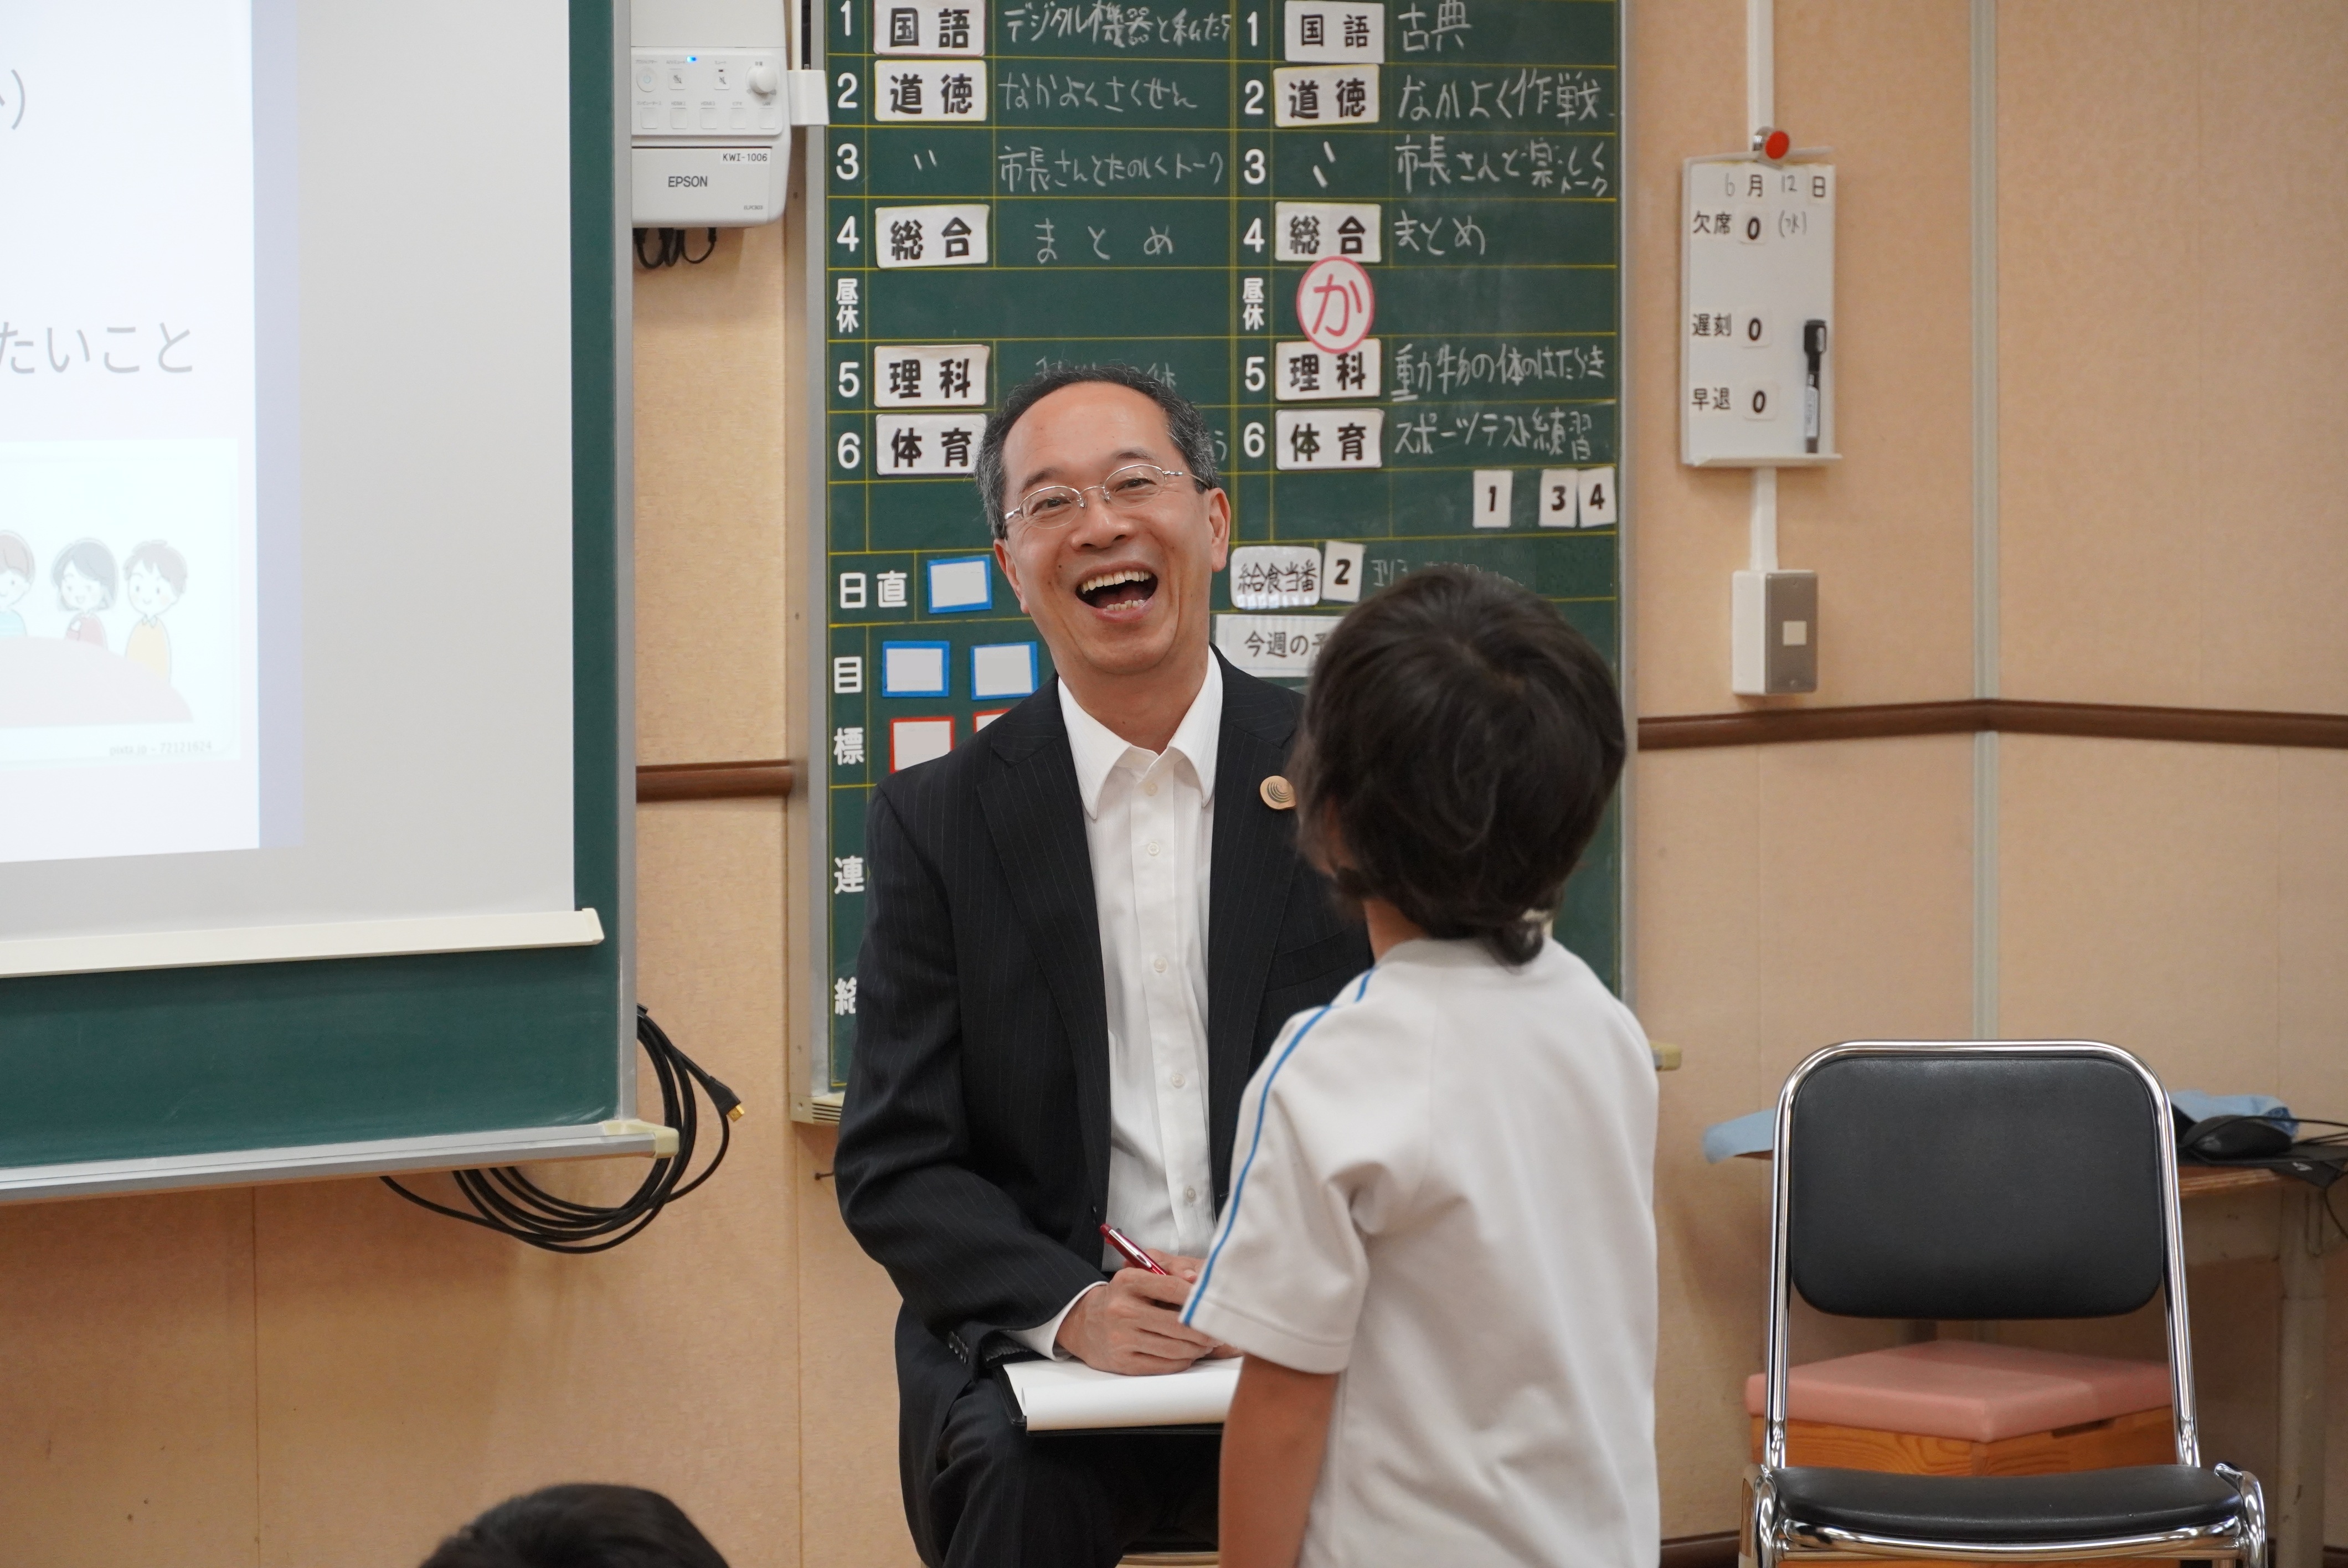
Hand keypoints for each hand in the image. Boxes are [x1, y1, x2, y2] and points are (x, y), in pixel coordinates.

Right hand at [1056, 1250, 1224, 1372]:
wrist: (1085, 1323)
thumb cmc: (1122, 1298)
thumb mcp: (1138, 1275)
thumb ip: (1170, 1272)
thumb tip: (1198, 1281)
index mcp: (1128, 1282)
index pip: (1174, 1288)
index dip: (1199, 1298)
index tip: (1214, 1304)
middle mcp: (1122, 1310)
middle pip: (1178, 1323)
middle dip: (1205, 1330)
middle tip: (1217, 1330)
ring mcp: (1121, 1338)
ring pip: (1175, 1348)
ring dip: (1198, 1348)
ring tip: (1206, 1343)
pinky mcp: (1123, 1362)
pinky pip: (1164, 1365)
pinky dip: (1183, 1361)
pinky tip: (1188, 1354)